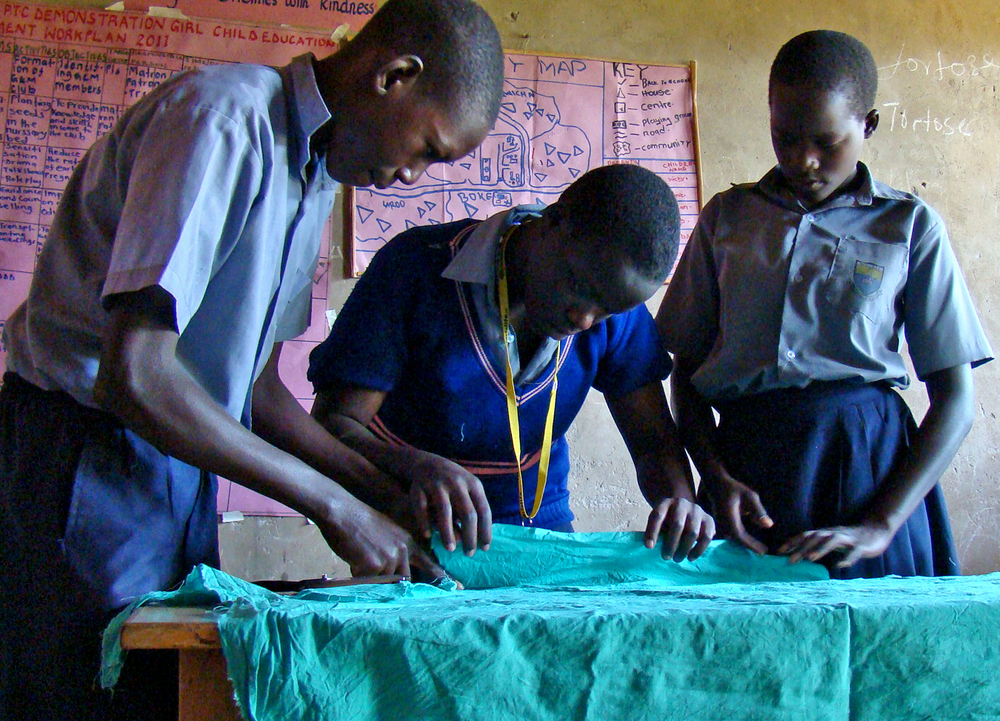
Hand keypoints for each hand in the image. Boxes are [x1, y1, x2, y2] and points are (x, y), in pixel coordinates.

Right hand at [316, 496, 445, 578]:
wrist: (343, 511)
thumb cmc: (361, 521)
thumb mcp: (388, 531)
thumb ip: (398, 549)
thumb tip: (402, 573)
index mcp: (408, 541)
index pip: (429, 562)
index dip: (442, 576)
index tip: (458, 587)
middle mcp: (403, 550)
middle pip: (403, 577)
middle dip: (391, 577)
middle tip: (381, 570)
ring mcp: (389, 557)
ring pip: (383, 580)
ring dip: (372, 574)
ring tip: (362, 554)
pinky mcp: (374, 565)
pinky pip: (367, 580)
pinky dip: (359, 574)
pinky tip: (354, 557)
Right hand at [403, 449, 491, 555]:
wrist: (427, 463)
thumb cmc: (453, 484)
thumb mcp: (467, 490)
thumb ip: (473, 510)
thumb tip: (478, 539)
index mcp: (473, 484)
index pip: (483, 510)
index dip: (485, 530)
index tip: (484, 548)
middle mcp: (457, 483)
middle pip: (467, 513)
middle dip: (470, 536)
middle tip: (469, 553)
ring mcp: (437, 484)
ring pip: (445, 511)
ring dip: (448, 532)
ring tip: (450, 549)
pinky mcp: (419, 488)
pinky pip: (422, 508)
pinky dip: (425, 522)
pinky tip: (428, 535)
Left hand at [644, 497, 715, 561]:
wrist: (684, 509)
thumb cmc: (668, 519)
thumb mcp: (659, 521)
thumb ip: (657, 531)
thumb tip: (652, 547)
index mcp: (666, 503)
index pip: (658, 516)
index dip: (652, 532)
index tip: (649, 547)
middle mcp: (682, 504)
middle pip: (677, 525)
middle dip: (671, 544)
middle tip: (666, 557)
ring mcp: (697, 510)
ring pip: (692, 532)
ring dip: (684, 549)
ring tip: (677, 559)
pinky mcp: (709, 519)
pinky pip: (706, 537)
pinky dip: (698, 550)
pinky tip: (690, 557)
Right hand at [703, 473, 772, 554]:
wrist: (716, 484)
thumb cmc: (734, 488)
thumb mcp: (750, 496)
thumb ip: (759, 511)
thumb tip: (769, 526)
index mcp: (729, 518)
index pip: (741, 536)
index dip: (752, 545)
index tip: (763, 552)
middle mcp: (722, 523)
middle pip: (737, 540)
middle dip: (750, 546)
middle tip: (764, 552)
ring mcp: (719, 524)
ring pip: (733, 538)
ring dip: (745, 543)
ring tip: (758, 548)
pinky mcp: (719, 523)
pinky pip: (730, 534)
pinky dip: (740, 538)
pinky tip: (748, 540)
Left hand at [778, 522, 894, 567]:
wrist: (877, 531)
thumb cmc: (851, 539)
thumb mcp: (832, 542)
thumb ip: (818, 547)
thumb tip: (799, 556)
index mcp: (826, 533)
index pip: (806, 535)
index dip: (793, 542)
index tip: (779, 551)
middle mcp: (834, 533)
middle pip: (815, 538)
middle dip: (802, 548)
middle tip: (789, 560)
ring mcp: (848, 539)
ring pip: (832, 541)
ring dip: (820, 549)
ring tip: (810, 559)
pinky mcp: (862, 546)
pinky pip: (854, 551)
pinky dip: (847, 557)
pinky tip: (840, 565)